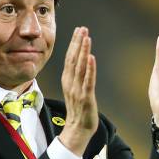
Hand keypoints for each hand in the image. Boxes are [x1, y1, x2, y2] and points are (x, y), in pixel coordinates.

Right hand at [59, 27, 98, 156]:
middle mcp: (70, 84)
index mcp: (67, 81)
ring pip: (80, 67)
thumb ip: (76, 78)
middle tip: (82, 28)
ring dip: (83, 51)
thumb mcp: (74, 91)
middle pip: (73, 60)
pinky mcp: (86, 98)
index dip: (74, 44)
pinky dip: (89, 69)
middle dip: (78, 43)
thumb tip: (81, 63)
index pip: (70, 58)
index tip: (78, 30)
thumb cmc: (78, 112)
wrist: (77, 130)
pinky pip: (88, 81)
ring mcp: (77, 91)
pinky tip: (91, 58)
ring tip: (86, 37)